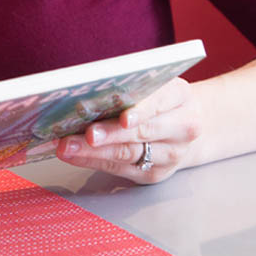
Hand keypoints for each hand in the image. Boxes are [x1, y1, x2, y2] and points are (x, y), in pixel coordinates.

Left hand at [55, 78, 199, 183]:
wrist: (187, 123)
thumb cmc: (158, 96)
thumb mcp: (152, 82)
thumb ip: (128, 85)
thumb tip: (86, 88)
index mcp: (179, 96)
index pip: (160, 102)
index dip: (141, 111)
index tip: (123, 118)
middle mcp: (182, 128)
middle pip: (142, 132)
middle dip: (110, 134)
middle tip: (85, 134)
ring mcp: (170, 154)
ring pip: (129, 154)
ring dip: (94, 152)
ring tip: (68, 146)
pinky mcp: (155, 173)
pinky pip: (121, 169)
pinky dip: (94, 161)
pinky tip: (74, 155)